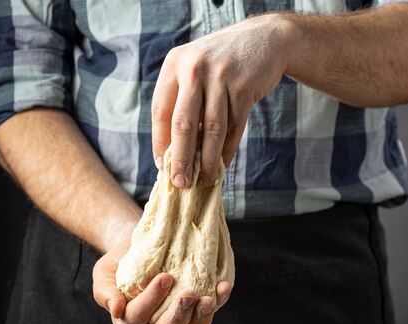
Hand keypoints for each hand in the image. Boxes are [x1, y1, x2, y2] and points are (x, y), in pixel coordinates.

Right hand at [93, 239, 231, 323]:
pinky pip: (207, 317)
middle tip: (189, 293)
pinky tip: (222, 287)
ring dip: (201, 319)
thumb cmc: (121, 261)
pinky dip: (218, 303)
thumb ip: (104, 291)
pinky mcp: (195, 315)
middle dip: (177, 317)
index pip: (135, 318)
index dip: (151, 301)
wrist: (142, 248)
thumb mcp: (104, 272)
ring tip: (208, 298)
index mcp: (127, 321)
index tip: (165, 277)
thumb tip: (116, 309)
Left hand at [152, 14, 288, 187]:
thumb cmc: (223, 65)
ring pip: (211, 129)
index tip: (163, 168)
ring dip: (207, 160)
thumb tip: (171, 154)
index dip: (160, 143)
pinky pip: (234, 127)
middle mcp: (193, 67)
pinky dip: (227, 151)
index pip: (160, 111)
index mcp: (174, 64)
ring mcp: (219, 75)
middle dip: (181, 159)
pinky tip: (222, 166)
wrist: (264, 40)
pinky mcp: (243, 86)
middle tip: (181, 183)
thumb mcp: (195, 72)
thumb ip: (182, 104)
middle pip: (183, 123)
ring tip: (205, 181)